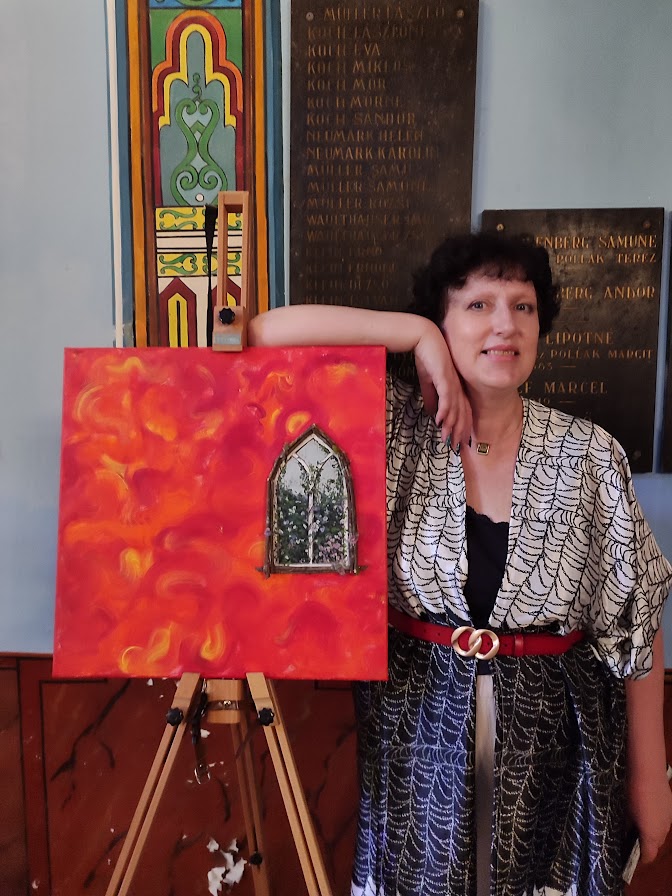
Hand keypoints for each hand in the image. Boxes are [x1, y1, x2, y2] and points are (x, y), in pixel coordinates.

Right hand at [414, 325, 471, 448]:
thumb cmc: (426, 357)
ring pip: (455, 408)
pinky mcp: (444, 377)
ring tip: (448, 439)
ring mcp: (452, 382)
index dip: (462, 427)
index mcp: (455, 387)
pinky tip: (441, 421)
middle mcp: (457, 386)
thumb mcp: (427, 381)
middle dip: (460, 432)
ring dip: (451, 425)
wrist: (423, 338)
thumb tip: (432, 414)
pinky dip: (444, 410)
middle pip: (462, 413)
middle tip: (457, 448)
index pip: (462, 411)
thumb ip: (431, 397)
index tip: (459, 441)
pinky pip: (446, 396)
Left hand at [628, 768, 671, 862]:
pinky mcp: (671, 809)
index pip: (648, 856)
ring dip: (653, 831)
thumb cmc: (634, 794)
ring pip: (661, 832)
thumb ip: (629, 827)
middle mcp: (663, 832)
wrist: (648, 773)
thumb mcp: (627, 813)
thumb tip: (628, 833)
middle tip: (633, 835)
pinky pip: (664, 820)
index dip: (640, 857)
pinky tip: (648, 809)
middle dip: (646, 843)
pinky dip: (657, 820)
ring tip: (640, 821)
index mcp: (652, 836)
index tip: (630, 853)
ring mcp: (669, 820)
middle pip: (656, 845)